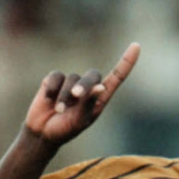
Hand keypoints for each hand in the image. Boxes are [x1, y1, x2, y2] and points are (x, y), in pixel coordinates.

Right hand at [24, 42, 140, 145]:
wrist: (42, 132)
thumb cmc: (65, 130)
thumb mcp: (79, 121)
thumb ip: (88, 104)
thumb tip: (101, 87)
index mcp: (100, 99)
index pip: (116, 78)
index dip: (126, 62)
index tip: (136, 46)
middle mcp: (88, 88)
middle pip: (93, 76)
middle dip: (85, 85)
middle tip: (76, 96)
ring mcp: (71, 82)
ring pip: (72, 78)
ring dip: (64, 95)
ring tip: (58, 110)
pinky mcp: (55, 80)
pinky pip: (56, 76)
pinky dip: (52, 88)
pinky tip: (48, 100)